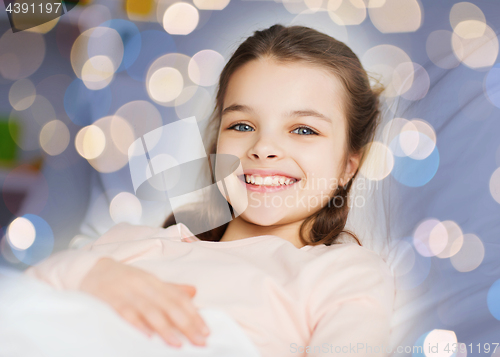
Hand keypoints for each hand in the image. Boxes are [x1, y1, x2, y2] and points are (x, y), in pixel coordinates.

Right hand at [79, 257, 209, 347]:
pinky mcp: (110, 301)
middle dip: (186, 324)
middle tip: (199, 341)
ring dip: (165, 328)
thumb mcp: (148, 281)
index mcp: (154, 282)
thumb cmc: (124, 279)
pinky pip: (125, 313)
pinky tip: (147, 337)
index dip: (193, 314)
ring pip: (149, 311)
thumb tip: (194, 292)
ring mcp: (127, 292)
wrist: (92, 270)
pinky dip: (137, 325)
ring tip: (178, 344)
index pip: (178, 298)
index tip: (206, 331)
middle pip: (168, 305)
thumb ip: (170, 289)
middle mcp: (143, 286)